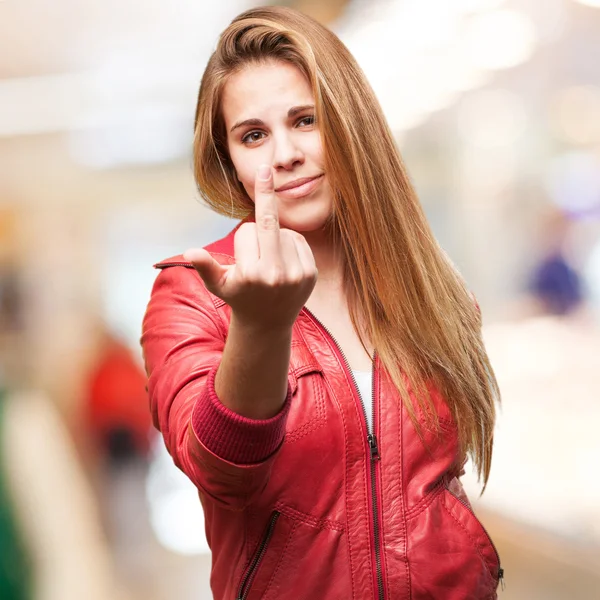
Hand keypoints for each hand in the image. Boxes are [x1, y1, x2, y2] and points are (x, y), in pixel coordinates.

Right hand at [184, 164, 317, 330]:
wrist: (268, 324)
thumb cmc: (238, 298)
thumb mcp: (217, 285)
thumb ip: (205, 266)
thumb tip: (190, 252)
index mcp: (252, 275)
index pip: (247, 231)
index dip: (242, 239)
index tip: (262, 187)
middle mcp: (276, 274)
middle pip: (269, 224)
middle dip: (266, 196)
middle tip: (265, 170)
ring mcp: (297, 274)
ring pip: (284, 231)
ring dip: (274, 238)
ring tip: (269, 263)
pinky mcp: (310, 273)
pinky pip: (298, 240)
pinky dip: (289, 243)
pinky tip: (283, 262)